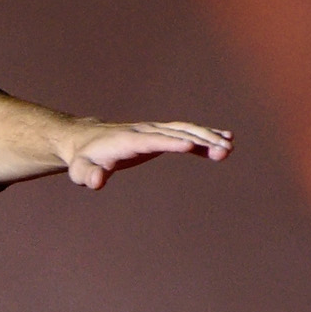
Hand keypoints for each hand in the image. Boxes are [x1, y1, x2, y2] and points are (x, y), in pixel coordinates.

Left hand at [59, 119, 232, 189]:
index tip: (191, 146)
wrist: (85, 140)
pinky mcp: (159, 134)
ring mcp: (153, 130)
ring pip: (184, 130)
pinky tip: (223, 143)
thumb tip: (96, 181)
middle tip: (223, 150)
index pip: (152, 140)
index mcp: (127, 140)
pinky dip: (203, 138)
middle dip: (199, 140)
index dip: (170, 142)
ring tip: (230, 147)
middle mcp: (144, 130)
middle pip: (176, 132)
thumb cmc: (83, 159)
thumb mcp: (80, 171)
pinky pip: (185, 133)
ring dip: (207, 137)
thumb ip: (88, 176)